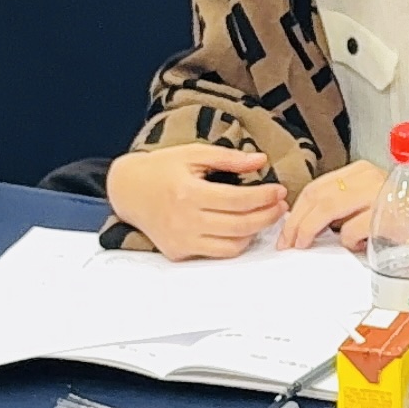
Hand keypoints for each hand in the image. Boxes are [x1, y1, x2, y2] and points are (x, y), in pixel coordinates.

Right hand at [108, 144, 287, 259]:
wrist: (129, 190)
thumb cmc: (161, 169)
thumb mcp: (193, 154)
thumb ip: (228, 158)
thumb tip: (261, 160)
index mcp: (188, 192)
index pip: (238, 200)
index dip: (264, 197)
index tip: (279, 191)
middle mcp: (184, 220)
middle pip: (240, 225)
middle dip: (267, 216)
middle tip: (280, 206)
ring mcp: (181, 239)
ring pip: (232, 245)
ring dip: (254, 232)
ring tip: (264, 216)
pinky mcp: (179, 252)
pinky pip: (216, 253)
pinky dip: (235, 243)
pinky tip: (242, 228)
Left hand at [280, 161, 387, 251]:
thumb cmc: (403, 215)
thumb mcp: (371, 201)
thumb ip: (343, 205)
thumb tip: (309, 222)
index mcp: (360, 172)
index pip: (316, 187)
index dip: (296, 210)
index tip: (286, 230)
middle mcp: (367, 177)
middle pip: (316, 196)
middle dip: (295, 221)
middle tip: (287, 242)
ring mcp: (377, 194)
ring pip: (327, 208)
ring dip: (308, 229)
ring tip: (305, 244)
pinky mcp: (385, 216)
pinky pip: (352, 230)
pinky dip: (347, 241)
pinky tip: (357, 245)